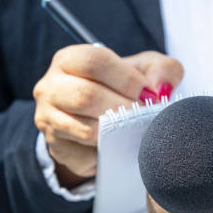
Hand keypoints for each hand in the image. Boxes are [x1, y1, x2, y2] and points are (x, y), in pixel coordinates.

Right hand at [33, 45, 182, 186]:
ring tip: (136, 128)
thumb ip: (163, 69)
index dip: (127, 79)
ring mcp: (48, 119)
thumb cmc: (125, 89)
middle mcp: (50, 86)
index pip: (94, 62)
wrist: (108, 126)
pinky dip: (110, 150)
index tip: (149, 93)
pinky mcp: (57, 148)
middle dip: (124, 107)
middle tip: (144, 115)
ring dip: (118, 131)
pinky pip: (86, 153)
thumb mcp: (148, 70)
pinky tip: (120, 143)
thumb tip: (159, 89)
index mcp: (70, 60)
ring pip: (86, 128)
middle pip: (86, 95)